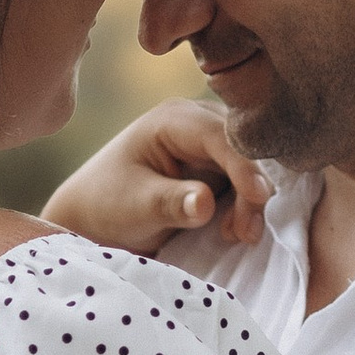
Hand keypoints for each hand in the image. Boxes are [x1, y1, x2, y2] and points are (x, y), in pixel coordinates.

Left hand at [44, 103, 271, 254]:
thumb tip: (205, 203)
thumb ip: (171, 203)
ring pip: (250, 167)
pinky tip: (234, 230)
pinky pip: (245, 181)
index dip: (244, 166)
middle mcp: (198, 123)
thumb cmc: (107, 204)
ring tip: (237, 235)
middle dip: (252, 187)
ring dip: (251, 202)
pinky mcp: (217, 166)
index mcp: (174, 119)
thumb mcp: (135, 206)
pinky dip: (246, 206)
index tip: (259, 197)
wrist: (95, 216)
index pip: (221, 136)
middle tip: (246, 232)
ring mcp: (210, 144)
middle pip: (244, 149)